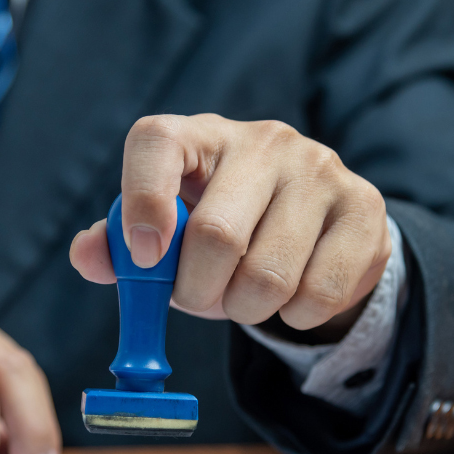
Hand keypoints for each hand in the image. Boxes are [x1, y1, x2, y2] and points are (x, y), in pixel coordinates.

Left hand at [70, 114, 389, 334]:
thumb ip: (120, 245)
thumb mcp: (169, 232)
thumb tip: (88, 255)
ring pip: (270, 275)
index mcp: (201, 136)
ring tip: (246, 297)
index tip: (143, 259)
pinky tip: (293, 296)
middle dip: (197, 291)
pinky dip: (295, 317)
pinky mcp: (365, 207)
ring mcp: (321, 169)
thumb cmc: (225, 225)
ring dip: (246, 310)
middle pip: (216, 234)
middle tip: (200, 299)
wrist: (314, 224)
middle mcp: (264, 141)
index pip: (157, 143)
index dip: (140, 203)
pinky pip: (320, 292)